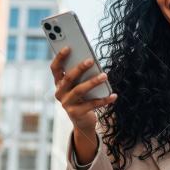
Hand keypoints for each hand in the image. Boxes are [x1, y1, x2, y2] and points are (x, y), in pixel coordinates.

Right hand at [51, 47, 117, 161]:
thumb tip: (93, 62)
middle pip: (68, 78)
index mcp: (59, 83)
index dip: (60, 57)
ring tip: (104, 76)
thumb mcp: (79, 86)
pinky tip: (113, 95)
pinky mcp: (76, 113)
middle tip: (91, 60)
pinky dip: (104, 99)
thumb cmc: (82, 98)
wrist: (82, 121)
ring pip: (80, 90)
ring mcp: (67, 104)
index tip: (68, 47)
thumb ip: (81, 76)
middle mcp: (60, 93)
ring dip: (93, 82)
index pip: (55, 68)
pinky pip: (92, 104)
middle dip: (80, 68)